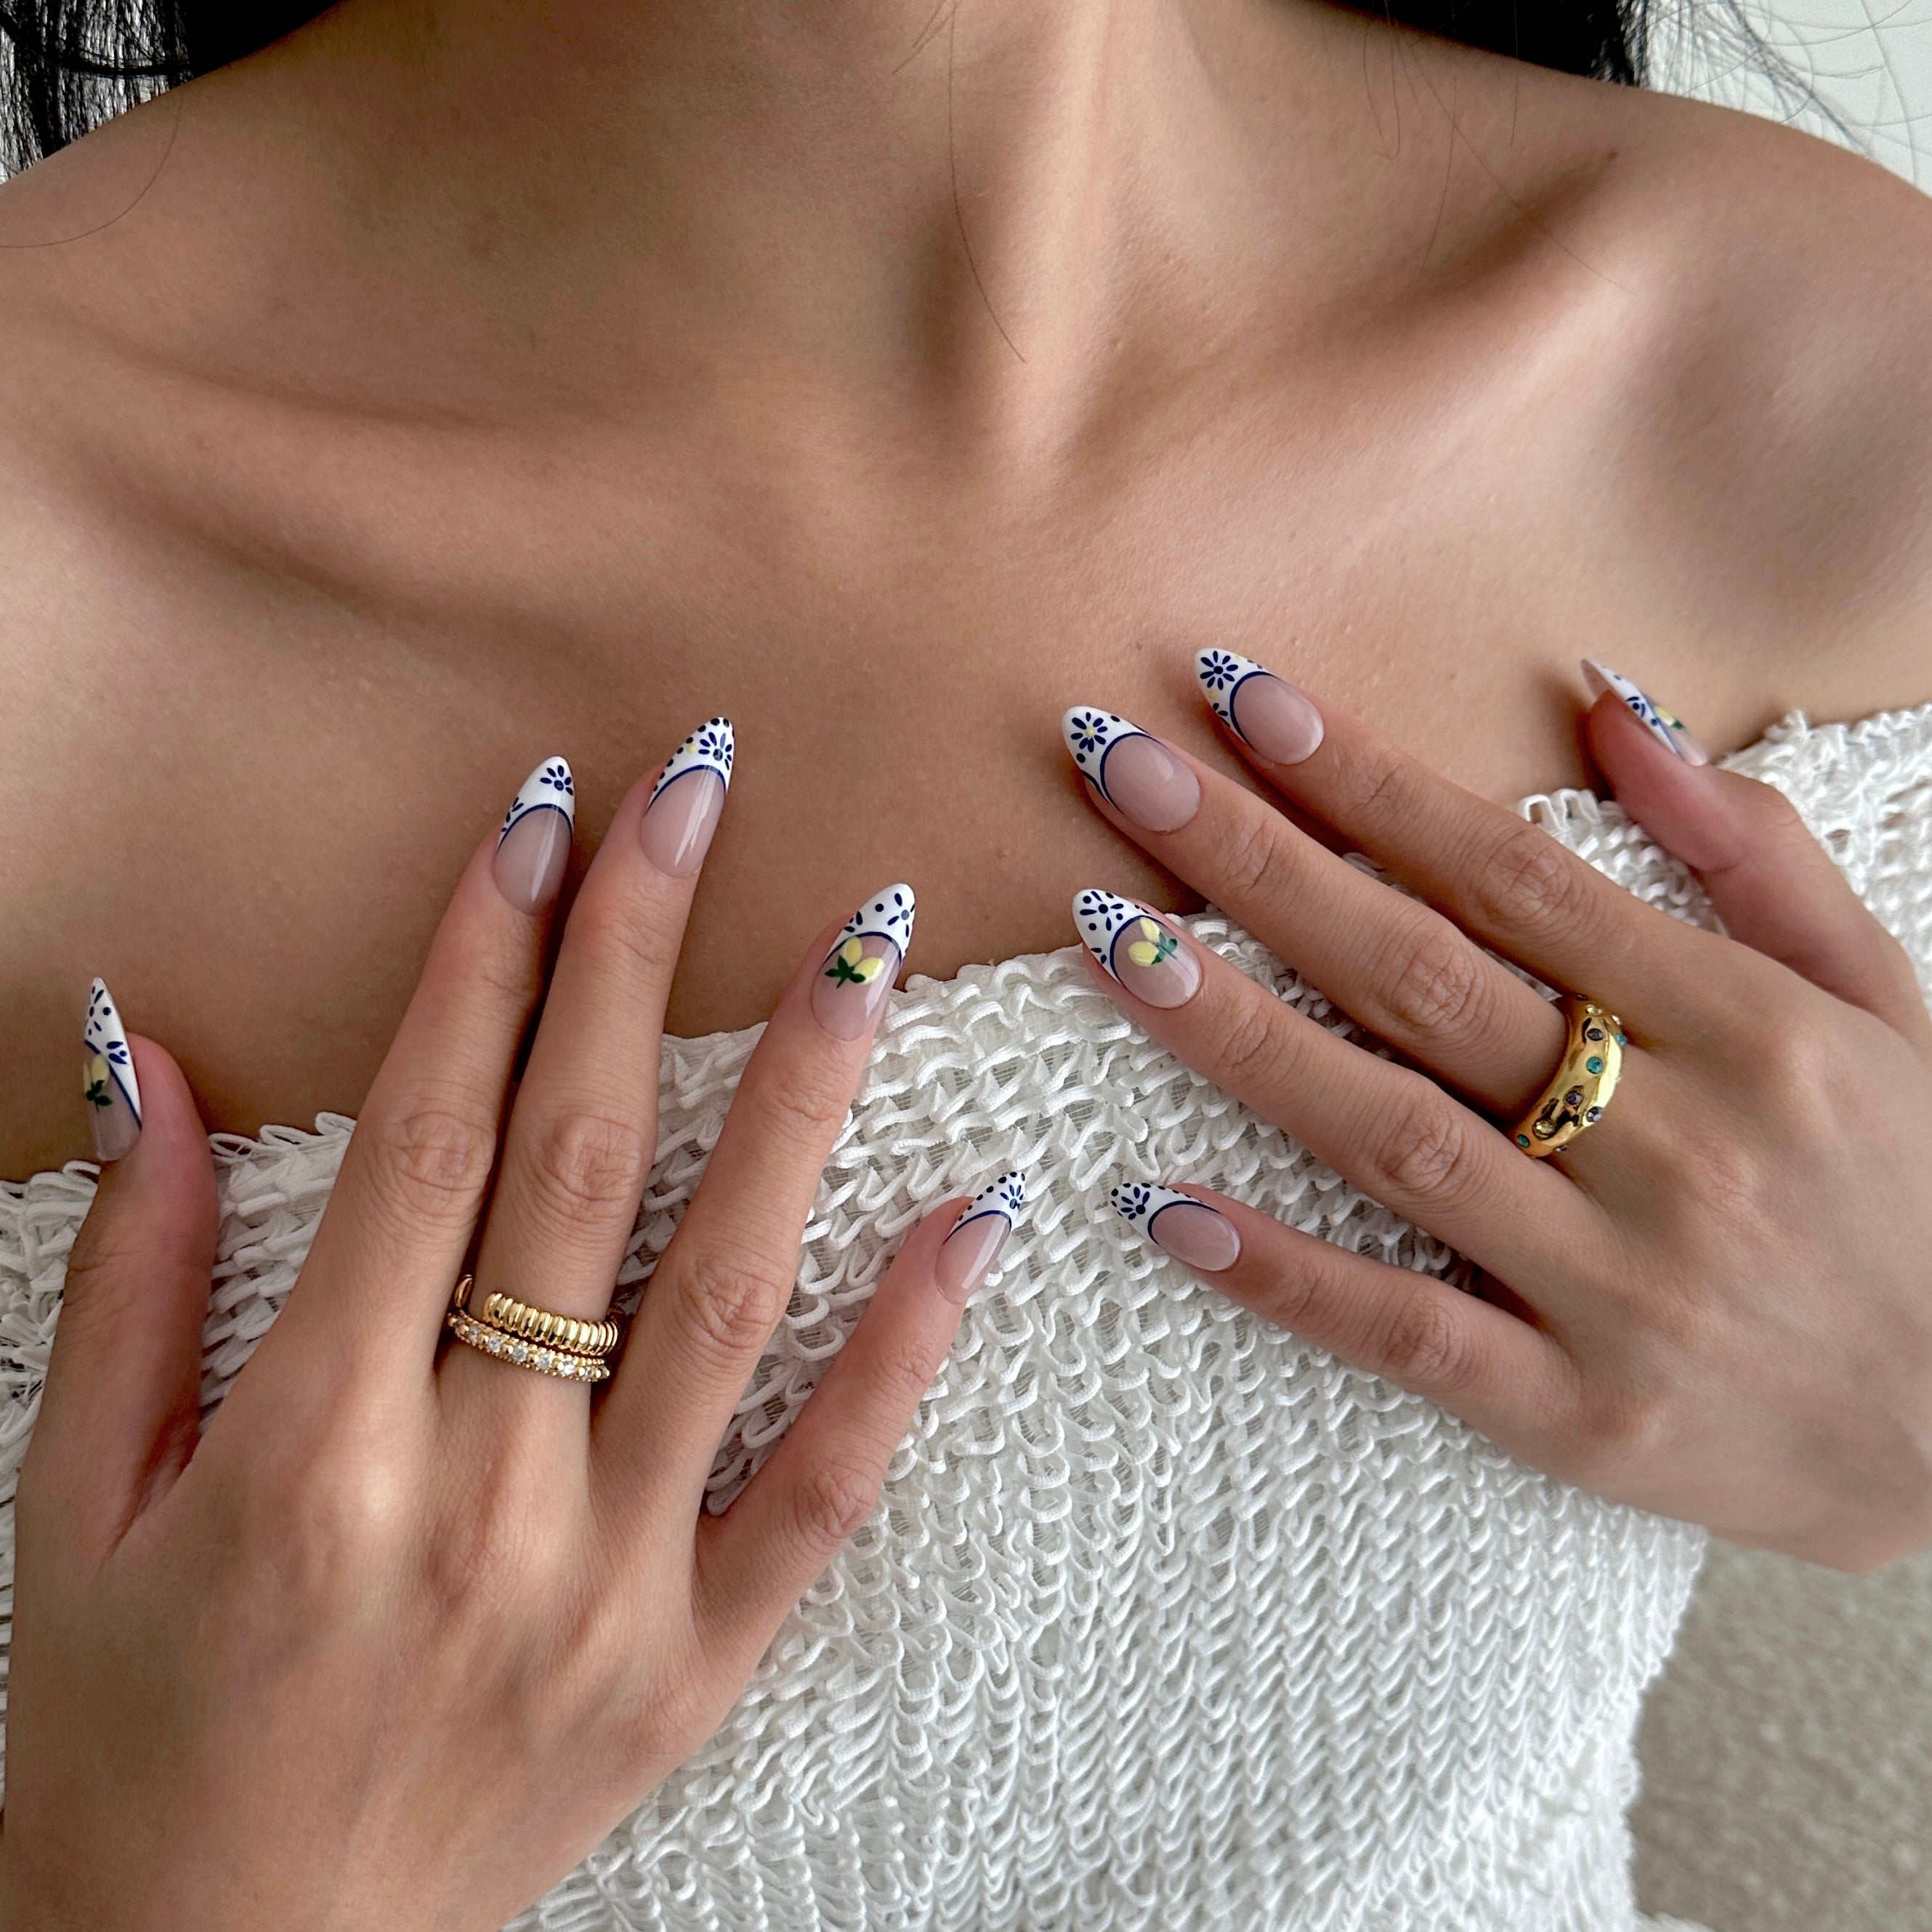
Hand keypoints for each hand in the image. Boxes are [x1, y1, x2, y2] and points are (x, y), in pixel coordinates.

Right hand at [2, 738, 1021, 1931]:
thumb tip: (147, 1048)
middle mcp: (474, 1500)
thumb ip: (130, 1271)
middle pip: (580, 1168)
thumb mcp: (75, 1506)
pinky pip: (823, 1486)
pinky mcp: (693, 1661)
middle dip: (638, 957)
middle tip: (701, 791)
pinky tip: (976, 1213)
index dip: (485, 956)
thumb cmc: (125, 1733)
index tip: (546, 817)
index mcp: (307, 1449)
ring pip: (730, 1293)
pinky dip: (908, 1350)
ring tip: (872, 939)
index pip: (424, 1138)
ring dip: (806, 1097)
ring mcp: (606, 1585)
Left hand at [1060, 656, 1931, 1571]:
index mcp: (1744, 1027)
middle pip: (1420, 979)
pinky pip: (1407, 1334)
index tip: (1244, 696)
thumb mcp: (1884, 998)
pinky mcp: (1580, 1415)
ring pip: (1388, 1137)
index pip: (1510, 873)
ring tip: (1113, 943)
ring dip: (1237, 1036)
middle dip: (1258, 865)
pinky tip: (1161, 1205)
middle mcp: (1672, 1142)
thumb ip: (1748, 851)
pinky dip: (1284, 1272)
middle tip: (1121, 771)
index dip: (1366, 780)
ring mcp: (1617, 1287)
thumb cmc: (1927, 1188)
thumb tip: (1609, 701)